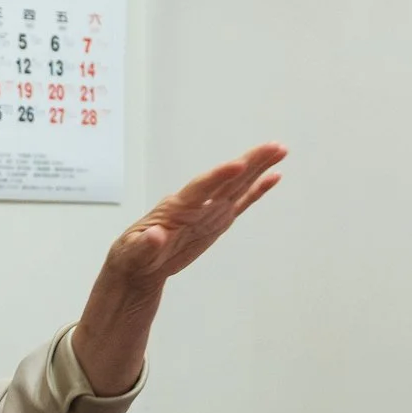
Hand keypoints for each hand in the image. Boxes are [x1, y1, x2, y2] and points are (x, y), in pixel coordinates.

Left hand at [106, 142, 284, 287]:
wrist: (138, 265)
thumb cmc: (131, 258)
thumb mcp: (131, 255)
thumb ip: (144, 246)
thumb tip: (155, 235)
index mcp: (175, 208)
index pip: (200, 188)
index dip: (218, 176)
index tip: (238, 164)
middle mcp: (196, 203)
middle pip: (226, 179)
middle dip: (250, 162)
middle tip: (274, 147)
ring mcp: (208, 211)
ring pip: (237, 185)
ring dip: (259, 168)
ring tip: (280, 151)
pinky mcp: (216, 221)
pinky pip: (240, 203)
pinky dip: (256, 191)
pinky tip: (273, 177)